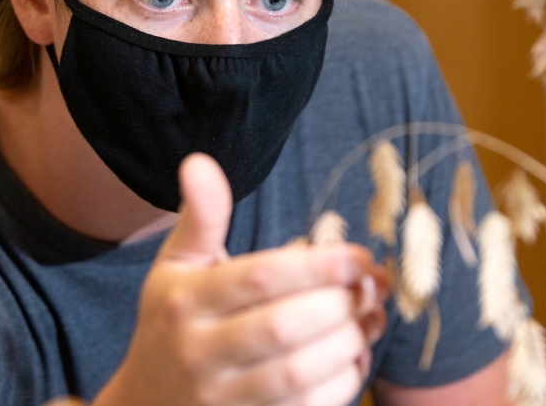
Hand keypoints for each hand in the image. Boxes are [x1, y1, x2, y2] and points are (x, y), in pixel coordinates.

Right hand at [94, 153, 387, 405]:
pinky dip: (343, 383)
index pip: (261, 276)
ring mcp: (222, 398)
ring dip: (350, 342)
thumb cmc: (171, 324)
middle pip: (285, 325)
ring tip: (372, 317)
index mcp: (186, 301)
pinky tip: (355, 357)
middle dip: (342, 303)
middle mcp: (200, 352)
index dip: (321, 265)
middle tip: (374, 286)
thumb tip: (200, 162)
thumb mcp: (176, 268)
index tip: (361, 258)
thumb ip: (201, 218)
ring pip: (301, 373)